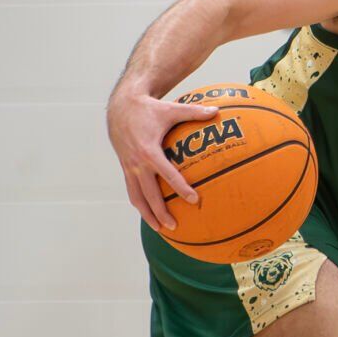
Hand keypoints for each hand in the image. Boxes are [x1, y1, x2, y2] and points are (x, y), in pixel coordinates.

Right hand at [107, 88, 217, 230]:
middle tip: (174, 226)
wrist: (120, 108)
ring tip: (160, 228)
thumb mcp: (171, 109)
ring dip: (147, 214)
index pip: (167, 175)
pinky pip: (132, 190)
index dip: (181, 188)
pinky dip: (140, 204)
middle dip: (160, 212)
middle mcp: (137, 163)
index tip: (194, 200)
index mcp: (149, 151)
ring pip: (137, 197)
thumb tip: (217, 111)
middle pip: (149, 194)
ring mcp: (129, 167)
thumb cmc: (148, 109)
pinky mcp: (125, 168)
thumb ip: (194, 112)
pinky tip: (149, 213)